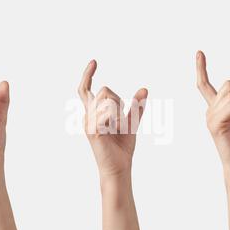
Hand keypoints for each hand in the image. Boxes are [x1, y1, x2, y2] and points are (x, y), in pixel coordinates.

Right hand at [78, 60, 147, 187]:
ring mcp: (88, 122)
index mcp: (94, 113)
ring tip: (117, 128)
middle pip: (105, 90)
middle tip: (121, 120)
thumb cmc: (122, 148)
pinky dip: (118, 119)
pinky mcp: (92, 129)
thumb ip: (136, 106)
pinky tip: (116, 131)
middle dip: (119, 101)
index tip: (94, 61)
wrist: (119, 168)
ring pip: (108, 99)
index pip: (85, 89)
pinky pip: (108, 111)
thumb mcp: (132, 123)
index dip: (88, 74)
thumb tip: (144, 89)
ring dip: (119, 111)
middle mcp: (88, 115)